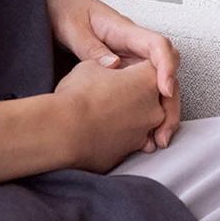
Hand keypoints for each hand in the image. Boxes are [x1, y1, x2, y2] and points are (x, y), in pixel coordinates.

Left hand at [40, 0, 181, 149]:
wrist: (58, 2)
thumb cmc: (67, 9)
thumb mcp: (74, 28)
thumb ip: (92, 48)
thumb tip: (114, 67)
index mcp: (126, 31)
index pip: (158, 45)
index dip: (167, 67)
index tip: (165, 89)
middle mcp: (135, 46)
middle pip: (167, 70)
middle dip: (171, 101)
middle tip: (162, 130)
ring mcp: (132, 59)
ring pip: (158, 84)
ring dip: (162, 111)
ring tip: (156, 140)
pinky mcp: (125, 72)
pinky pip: (143, 90)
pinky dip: (147, 111)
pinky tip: (142, 134)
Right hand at [53, 57, 168, 172]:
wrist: (65, 132)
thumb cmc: (77, 95)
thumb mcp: (89, 67)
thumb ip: (107, 67)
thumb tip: (108, 70)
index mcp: (148, 79)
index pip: (153, 70)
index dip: (135, 71)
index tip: (121, 74)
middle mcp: (154, 107)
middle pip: (153, 99)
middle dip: (135, 97)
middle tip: (111, 95)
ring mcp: (144, 133)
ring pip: (143, 124)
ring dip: (129, 119)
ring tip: (103, 115)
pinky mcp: (130, 153)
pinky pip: (128, 142)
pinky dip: (118, 138)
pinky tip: (100, 132)